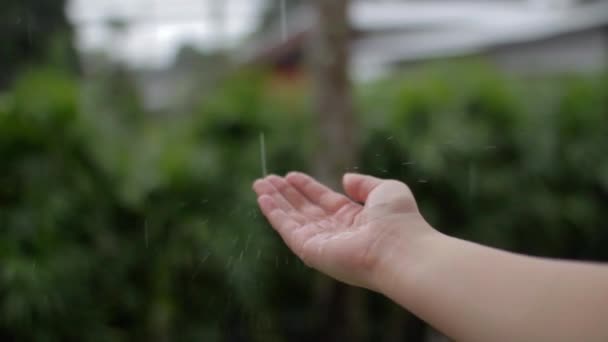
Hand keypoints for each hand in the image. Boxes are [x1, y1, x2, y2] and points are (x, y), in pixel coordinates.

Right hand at [253, 172, 434, 289]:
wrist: (399, 248)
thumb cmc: (398, 219)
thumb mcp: (385, 190)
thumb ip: (364, 184)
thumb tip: (344, 179)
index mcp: (353, 218)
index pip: (323, 200)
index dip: (306, 187)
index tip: (290, 175)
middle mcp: (335, 231)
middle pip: (304, 209)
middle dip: (285, 193)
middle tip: (266, 179)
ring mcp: (322, 242)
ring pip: (292, 218)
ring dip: (274, 201)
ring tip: (259, 184)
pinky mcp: (311, 250)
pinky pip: (287, 229)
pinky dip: (274, 214)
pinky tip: (263, 198)